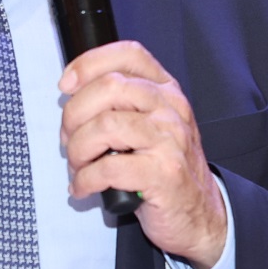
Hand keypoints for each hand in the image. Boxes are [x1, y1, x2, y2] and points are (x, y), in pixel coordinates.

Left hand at [58, 40, 227, 268]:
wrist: (200, 213)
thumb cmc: (164, 168)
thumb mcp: (150, 126)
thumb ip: (121, 105)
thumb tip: (72, 97)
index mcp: (166, 91)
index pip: (129, 55)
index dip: (90, 64)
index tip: (67, 85)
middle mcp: (171, 109)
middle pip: (108, 87)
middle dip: (74, 114)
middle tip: (69, 139)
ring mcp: (170, 140)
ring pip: (104, 126)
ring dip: (78, 150)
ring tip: (79, 166)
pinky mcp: (164, 174)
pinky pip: (108, 168)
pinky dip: (85, 179)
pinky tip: (85, 186)